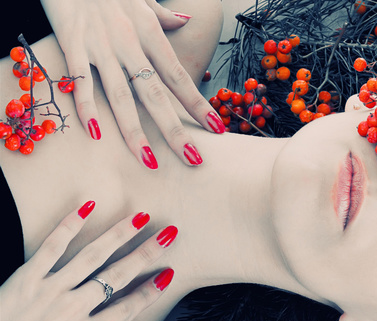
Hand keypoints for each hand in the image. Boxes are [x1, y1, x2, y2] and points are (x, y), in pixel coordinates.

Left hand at [0, 201, 176, 320]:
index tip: (168, 275)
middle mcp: (72, 311)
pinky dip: (69, 226)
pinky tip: (86, 209)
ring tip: (139, 217)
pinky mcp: (24, 280)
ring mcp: (49, 292)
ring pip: (93, 257)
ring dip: (119, 235)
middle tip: (168, 234)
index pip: (127, 309)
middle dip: (147, 253)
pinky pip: (51, 248)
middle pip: (118, 276)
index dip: (151, 291)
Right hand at [39, 0, 224, 167]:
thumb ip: (164, 16)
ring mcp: (101, 47)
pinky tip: (96, 133)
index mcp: (150, 35)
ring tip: (149, 160)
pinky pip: (80, 81)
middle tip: (193, 159)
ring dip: (135, 132)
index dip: (198, 105)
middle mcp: (130, 45)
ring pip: (121, 96)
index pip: (178, 77)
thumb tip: (185, 21)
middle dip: (175, 130)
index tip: (217, 128)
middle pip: (156, 95)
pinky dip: (86, 107)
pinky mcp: (72, 44)